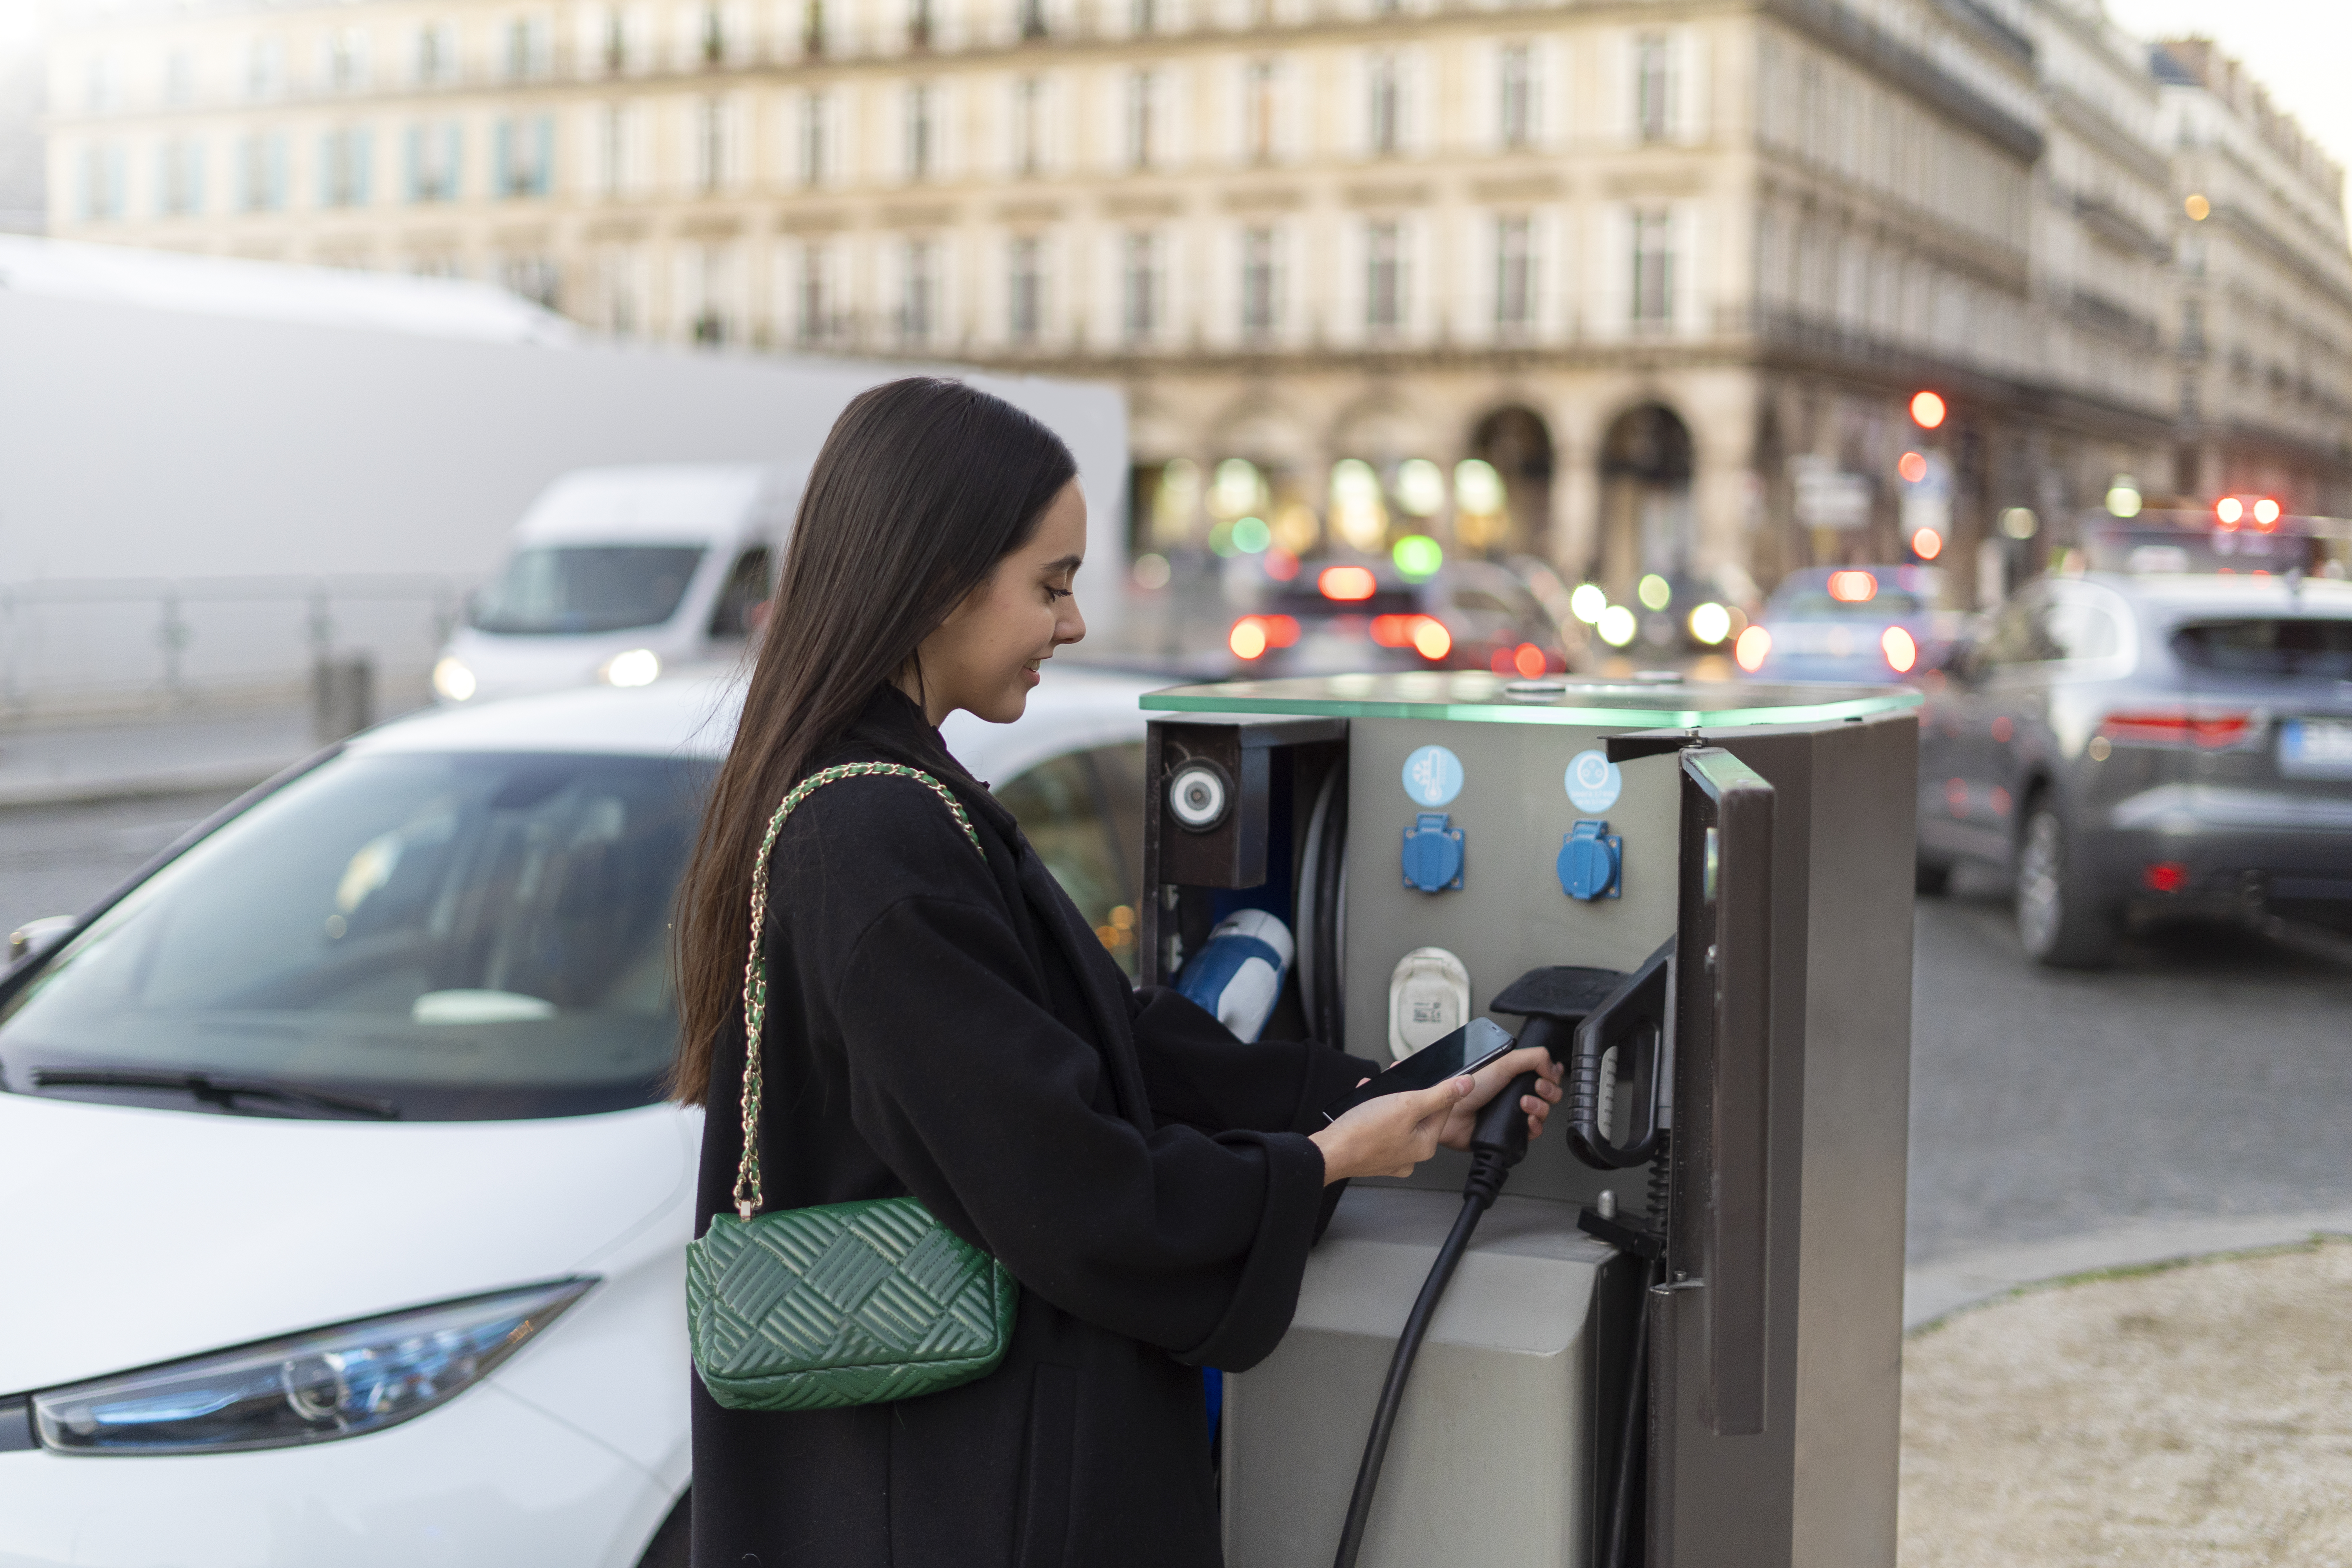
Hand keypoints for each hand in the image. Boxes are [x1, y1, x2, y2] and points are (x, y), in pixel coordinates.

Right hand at [1309, 1076, 1472, 1183]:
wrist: (1328, 1153)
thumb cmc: (1363, 1133)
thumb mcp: (1407, 1105)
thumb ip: (1439, 1094)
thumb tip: (1467, 1085)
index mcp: (1425, 1145)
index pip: (1442, 1109)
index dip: (1433, 1087)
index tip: (1422, 1075)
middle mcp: (1411, 1154)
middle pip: (1419, 1113)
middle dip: (1405, 1092)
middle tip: (1394, 1082)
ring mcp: (1391, 1157)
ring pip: (1398, 1119)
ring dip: (1388, 1100)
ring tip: (1375, 1091)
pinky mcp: (1373, 1154)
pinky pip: (1380, 1128)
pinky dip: (1373, 1112)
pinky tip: (1364, 1103)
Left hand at [1433, 1046, 1563, 1152]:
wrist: (1452, 1114)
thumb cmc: (1468, 1087)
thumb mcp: (1503, 1062)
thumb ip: (1532, 1058)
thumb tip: (1553, 1065)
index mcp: (1513, 1074)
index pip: (1543, 1073)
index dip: (1551, 1075)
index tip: (1548, 1075)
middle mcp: (1515, 1093)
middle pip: (1548, 1094)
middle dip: (1549, 1091)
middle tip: (1538, 1088)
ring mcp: (1513, 1113)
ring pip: (1543, 1113)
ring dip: (1540, 1108)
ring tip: (1525, 1104)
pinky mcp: (1510, 1131)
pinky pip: (1533, 1132)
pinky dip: (1535, 1126)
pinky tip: (1527, 1121)